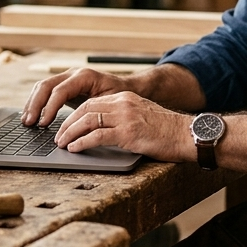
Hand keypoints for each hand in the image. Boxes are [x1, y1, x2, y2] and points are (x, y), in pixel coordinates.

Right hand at [22, 68, 134, 126]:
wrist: (129, 88)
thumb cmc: (121, 97)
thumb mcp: (110, 104)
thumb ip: (93, 112)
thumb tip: (77, 128)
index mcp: (84, 76)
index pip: (60, 91)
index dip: (49, 108)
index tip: (43, 124)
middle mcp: (73, 74)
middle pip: (46, 86)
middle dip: (35, 105)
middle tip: (28, 123)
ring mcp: (67, 78)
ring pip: (42, 87)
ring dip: (32, 103)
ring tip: (26, 121)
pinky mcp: (65, 85)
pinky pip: (46, 91)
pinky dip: (37, 103)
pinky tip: (32, 116)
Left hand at [53, 92, 193, 161]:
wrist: (187, 135)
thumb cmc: (167, 131)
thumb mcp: (142, 116)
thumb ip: (123, 118)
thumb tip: (102, 130)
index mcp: (125, 98)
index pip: (92, 102)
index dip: (75, 115)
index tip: (66, 126)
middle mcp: (123, 103)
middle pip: (86, 109)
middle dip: (68, 123)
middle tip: (59, 136)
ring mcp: (126, 117)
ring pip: (88, 121)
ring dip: (71, 133)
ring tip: (62, 143)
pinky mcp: (128, 133)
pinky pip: (97, 136)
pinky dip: (82, 143)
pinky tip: (75, 149)